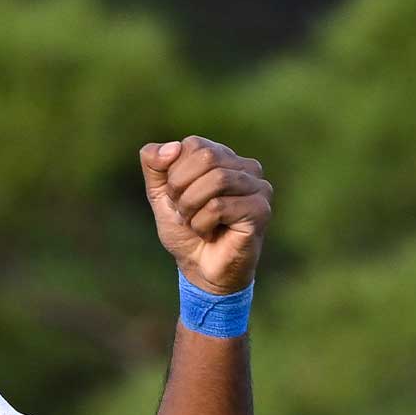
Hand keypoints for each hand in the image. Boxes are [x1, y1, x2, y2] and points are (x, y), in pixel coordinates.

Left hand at [139, 136, 273, 294]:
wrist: (200, 269)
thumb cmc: (184, 230)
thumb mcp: (159, 193)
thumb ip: (154, 164)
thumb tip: (173, 146)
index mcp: (223, 157)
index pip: (193, 145)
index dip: (175, 173)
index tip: (177, 196)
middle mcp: (246, 167)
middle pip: (206, 158)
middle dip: (182, 189)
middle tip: (185, 212)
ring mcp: (259, 187)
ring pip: (216, 180)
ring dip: (191, 208)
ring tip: (196, 223)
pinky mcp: (261, 210)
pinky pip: (219, 207)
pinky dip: (202, 224)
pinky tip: (210, 234)